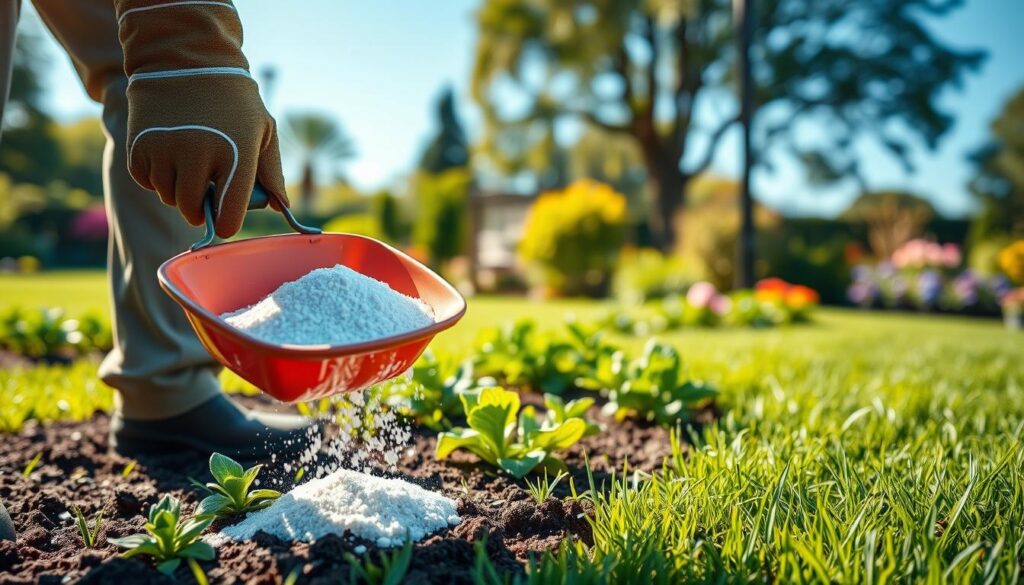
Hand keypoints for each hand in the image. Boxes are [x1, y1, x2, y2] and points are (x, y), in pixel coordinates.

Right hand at [116, 0, 288, 237]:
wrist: (186, 58)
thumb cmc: (233, 99)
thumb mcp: (263, 129)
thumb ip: (271, 172)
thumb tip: (281, 207)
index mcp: (234, 155)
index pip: (228, 214)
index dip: (227, 223)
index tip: (226, 221)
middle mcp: (196, 156)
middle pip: (193, 210)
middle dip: (201, 208)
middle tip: (206, 191)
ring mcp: (164, 151)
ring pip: (168, 197)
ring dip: (178, 190)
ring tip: (190, 163)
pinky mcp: (138, 146)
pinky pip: (146, 181)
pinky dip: (157, 176)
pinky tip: (169, 154)